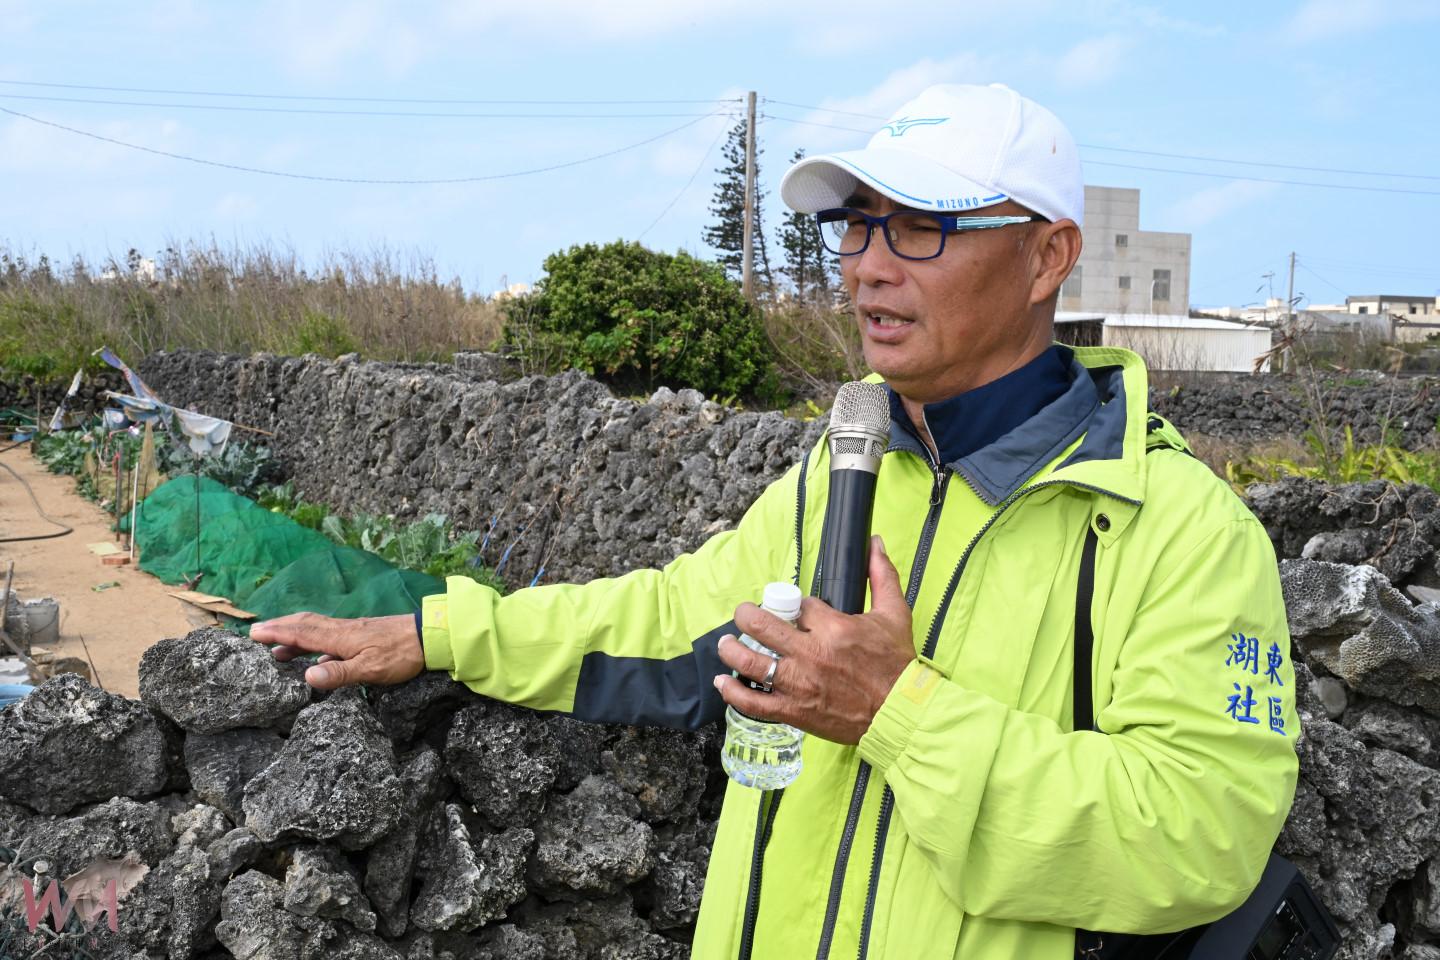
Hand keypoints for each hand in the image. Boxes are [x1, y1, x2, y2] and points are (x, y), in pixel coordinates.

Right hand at [250, 612, 424, 689]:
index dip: (276, 634)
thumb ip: (339, 673)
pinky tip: (316, 657)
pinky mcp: (363, 636)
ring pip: (317, 629)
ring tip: (278, 647)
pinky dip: (315, 643)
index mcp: (339, 637)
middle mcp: (342, 630)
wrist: (430, 637)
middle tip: (256, 633)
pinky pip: (330, 636)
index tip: (253, 634)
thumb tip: (306, 676)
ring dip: (295, 635)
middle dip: (280, 629)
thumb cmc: (401, 654)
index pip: (301, 634)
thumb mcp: (370, 670)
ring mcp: (353, 632)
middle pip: (304, 626)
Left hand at [713, 536, 915, 744]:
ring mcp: (799, 684)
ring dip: (732, 649)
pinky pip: (755, 703)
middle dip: (747, 616)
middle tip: (743, 614)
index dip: (794, 606)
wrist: (901, 713)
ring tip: (726, 643)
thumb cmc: (898, 665)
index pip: (799, 606)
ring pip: (751, 662)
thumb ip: (882, 575)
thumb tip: (874, 542)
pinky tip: (724, 683)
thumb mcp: (895, 614)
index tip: (797, 612)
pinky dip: (734, 693)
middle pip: (763, 626)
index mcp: (833, 627)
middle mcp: (811, 653)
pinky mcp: (795, 711)